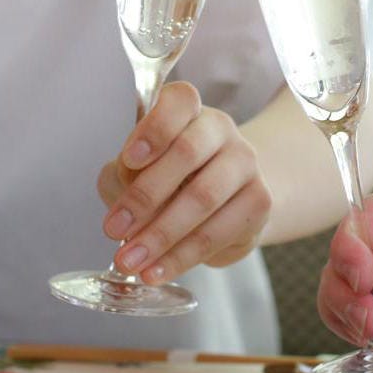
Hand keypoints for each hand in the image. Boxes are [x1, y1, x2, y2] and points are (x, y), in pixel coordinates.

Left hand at [97, 81, 271, 284]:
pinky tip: (156, 271)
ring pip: (204, 197)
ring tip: (130, 261)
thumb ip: (122, 175)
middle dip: (146, 195)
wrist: (226, 196)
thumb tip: (125, 199)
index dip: (155, 127)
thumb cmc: (168, 176)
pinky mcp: (259, 200)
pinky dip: (182, 256)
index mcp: (188, 109)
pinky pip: (218, 232)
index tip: (129, 159)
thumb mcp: (136, 168)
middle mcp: (220, 129)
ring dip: (161, 234)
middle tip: (113, 229)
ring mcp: (245, 162)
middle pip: (188, 152)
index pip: (179, 101)